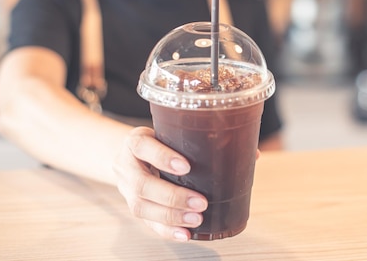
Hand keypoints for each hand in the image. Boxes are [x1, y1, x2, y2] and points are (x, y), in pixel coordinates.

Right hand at [113, 126, 206, 241]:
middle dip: (173, 197)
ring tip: (196, 219)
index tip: (186, 167)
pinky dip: (167, 230)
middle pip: (142, 185)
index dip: (162, 158)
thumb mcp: (166, 132)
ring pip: (141, 207)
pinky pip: (147, 222)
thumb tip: (241, 148)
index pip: (142, 146)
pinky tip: (185, 234)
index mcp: (135, 142)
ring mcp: (126, 189)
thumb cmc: (156, 143)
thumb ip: (193, 138)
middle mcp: (126, 166)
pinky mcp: (133, 207)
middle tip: (201, 203)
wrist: (128, 156)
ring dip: (171, 217)